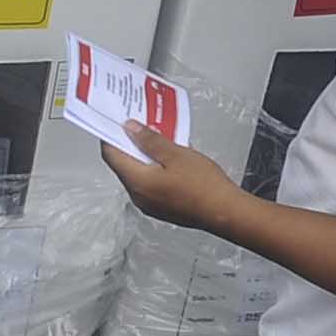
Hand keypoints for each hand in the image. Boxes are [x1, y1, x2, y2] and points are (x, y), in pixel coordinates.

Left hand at [100, 127, 242, 232]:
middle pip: (124, 165)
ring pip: (138, 175)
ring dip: (144, 157)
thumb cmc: (204, 186)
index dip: (111, 136)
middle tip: (142, 126)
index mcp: (137, 182)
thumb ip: (150, 140)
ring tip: (159, 140)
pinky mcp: (161, 208)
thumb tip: (131, 129)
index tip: (117, 122)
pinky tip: (169, 159)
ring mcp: (149, 205)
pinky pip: (150, 185)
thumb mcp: (176, 154)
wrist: (225, 212)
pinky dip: (154, 170)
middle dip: (130, 145)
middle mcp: (138, 196)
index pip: (111, 155)